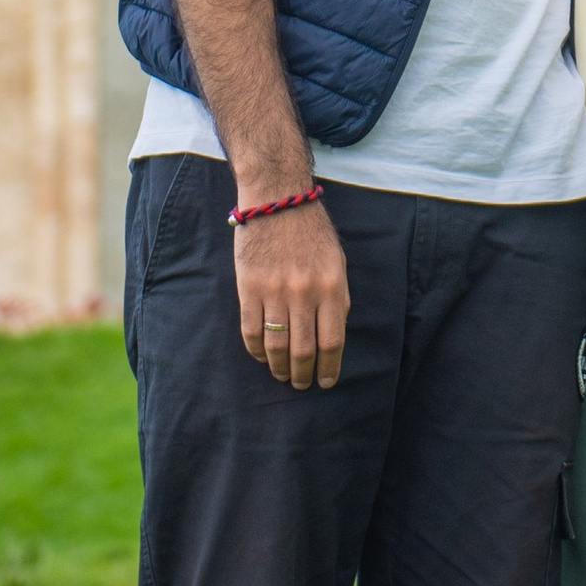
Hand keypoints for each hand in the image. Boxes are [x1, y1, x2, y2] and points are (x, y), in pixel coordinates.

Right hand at [234, 195, 348, 389]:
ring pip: (276, 346)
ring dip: (280, 368)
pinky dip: (256, 351)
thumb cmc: (312, 233)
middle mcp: (304, 293)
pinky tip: (262, 357)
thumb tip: (332, 339)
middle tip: (302, 385)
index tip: (326, 382)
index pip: (332, 342)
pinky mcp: (248, 288)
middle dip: (303, 374)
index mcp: (331, 287)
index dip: (329, 368)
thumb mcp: (337, 264)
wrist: (278, 200)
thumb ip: (337, 300)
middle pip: (304, 350)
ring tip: (283, 376)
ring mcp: (274, 292)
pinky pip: (251, 331)